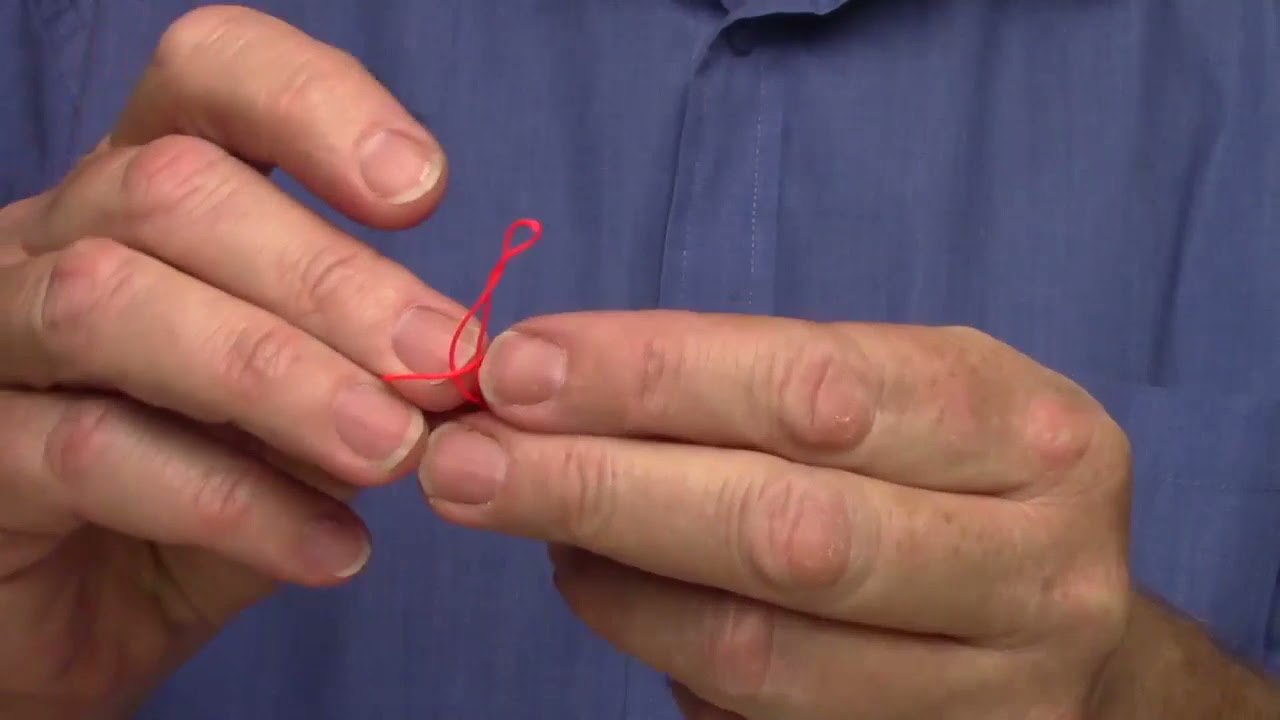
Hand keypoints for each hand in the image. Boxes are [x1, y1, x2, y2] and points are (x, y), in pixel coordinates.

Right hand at [0, 7, 467, 715]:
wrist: (73, 619)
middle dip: (328, 279)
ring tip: (392, 451)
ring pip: (110, 302)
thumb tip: (457, 360)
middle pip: (169, 192)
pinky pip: (89, 454)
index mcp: (146, 198)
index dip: (312, 105)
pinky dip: (233, 502)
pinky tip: (332, 549)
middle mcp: (53, 241)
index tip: (421, 190)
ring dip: (277, 376)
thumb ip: (362, 375)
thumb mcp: (295, 417)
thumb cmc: (200, 487)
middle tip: (442, 365)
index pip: (207, 76)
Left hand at [420, 311, 1137, 717]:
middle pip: (788, 532)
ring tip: (520, 517)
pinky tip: (600, 587)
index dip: (653, 377)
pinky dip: (656, 649)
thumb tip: (546, 386)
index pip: (816, 390)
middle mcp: (1037, 568)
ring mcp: (1001, 693)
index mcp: (1028, 434)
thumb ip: (751, 387)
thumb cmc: (945, 479)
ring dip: (608, 584)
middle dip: (602, 488)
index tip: (518, 367)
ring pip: (761, 650)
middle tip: (464, 459)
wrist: (1059, 621)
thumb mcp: (893, 397)